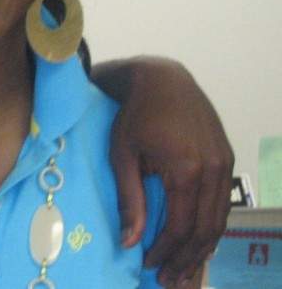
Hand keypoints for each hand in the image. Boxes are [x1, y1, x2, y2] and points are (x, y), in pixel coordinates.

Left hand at [107, 57, 232, 286]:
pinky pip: (222, 203)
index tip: (148, 266)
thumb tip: (129, 242)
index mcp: (185, 169)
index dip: (166, 251)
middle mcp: (212, 169)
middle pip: (205, 229)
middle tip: (169, 280)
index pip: (181, 226)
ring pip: (219, 219)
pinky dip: (211, 226)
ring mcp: (224, 163)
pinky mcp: (227, 159)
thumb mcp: (122, 156)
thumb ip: (129, 200)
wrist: (161, 80)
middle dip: (187, 259)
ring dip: (202, 248)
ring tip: (184, 271)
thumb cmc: (134, 116)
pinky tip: (197, 242)